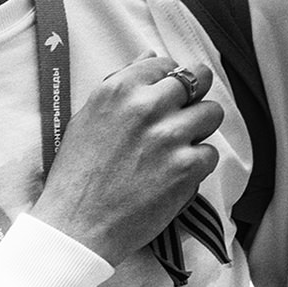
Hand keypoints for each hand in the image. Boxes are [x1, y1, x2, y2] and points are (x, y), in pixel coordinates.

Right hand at [32, 54, 224, 266]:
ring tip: (175, 151)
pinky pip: (210, 154)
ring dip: (198, 130)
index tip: (165, 99)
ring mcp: (169, 136)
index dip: (170, 81)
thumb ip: (120, 87)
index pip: (166, 65)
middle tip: (179, 120)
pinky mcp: (186, 166)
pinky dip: (195, 167)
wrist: (75, 227)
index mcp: (118, 90)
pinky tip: (171, 177)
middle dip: (192, 98)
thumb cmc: (75, 178)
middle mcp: (145, 107)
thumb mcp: (86, 121)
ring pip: (212, 114)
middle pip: (198, 80)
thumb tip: (148, 59)